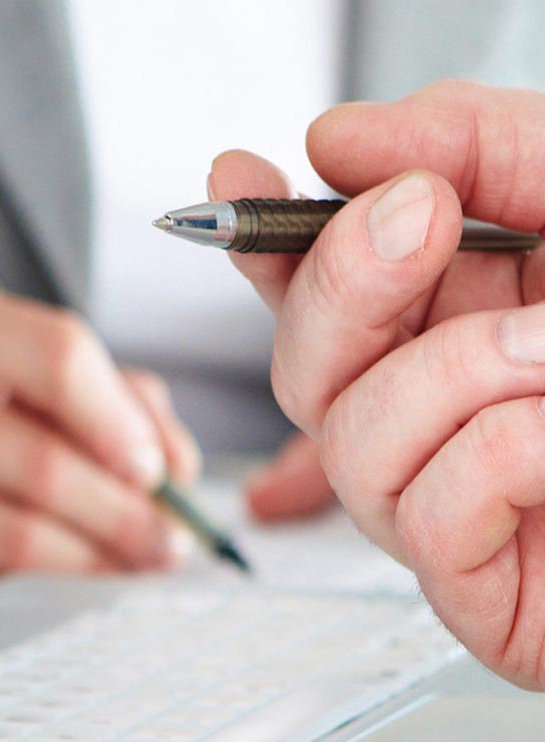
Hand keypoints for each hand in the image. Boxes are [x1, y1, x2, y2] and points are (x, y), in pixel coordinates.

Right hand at [0, 277, 201, 576]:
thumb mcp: (33, 362)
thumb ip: (118, 397)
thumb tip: (174, 471)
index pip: (59, 357)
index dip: (121, 421)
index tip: (156, 466)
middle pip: (42, 460)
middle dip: (125, 510)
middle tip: (168, 533)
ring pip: (18, 527)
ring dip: (100, 550)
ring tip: (143, 554)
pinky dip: (58, 568)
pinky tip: (90, 560)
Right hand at [212, 81, 544, 685]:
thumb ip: (487, 146)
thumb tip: (342, 141)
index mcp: (487, 318)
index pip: (337, 287)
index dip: (274, 238)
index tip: (242, 181)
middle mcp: (461, 417)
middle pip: (307, 364)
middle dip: (340, 282)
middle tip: (414, 218)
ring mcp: (468, 512)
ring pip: (347, 440)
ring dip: (447, 373)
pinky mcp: (487, 600)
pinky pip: (425, 513)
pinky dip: (500, 461)